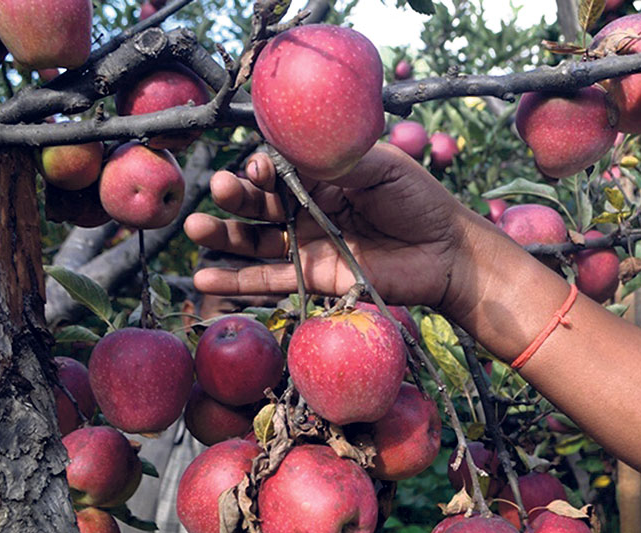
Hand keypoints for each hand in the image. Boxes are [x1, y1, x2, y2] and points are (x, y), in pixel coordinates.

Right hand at [184, 143, 484, 313]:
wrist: (446, 252)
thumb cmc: (419, 201)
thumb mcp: (382, 166)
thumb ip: (338, 158)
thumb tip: (293, 142)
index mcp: (323, 175)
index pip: (279, 168)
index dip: (262, 168)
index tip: (257, 167)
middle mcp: (309, 208)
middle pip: (260, 202)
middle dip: (236, 196)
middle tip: (220, 189)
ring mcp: (309, 245)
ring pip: (256, 241)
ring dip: (223, 237)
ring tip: (194, 228)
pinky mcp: (314, 279)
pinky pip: (269, 280)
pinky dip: (237, 281)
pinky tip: (203, 278)